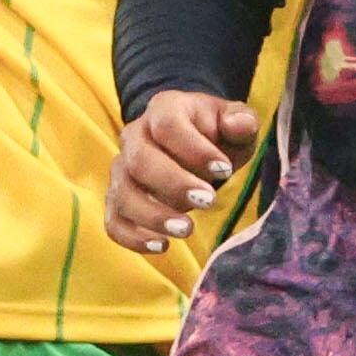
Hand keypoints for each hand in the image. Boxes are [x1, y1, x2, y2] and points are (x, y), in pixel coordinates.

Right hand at [105, 90, 260, 255]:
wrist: (193, 144)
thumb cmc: (216, 134)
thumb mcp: (235, 121)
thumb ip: (241, 120)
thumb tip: (239, 125)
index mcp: (164, 110)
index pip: (168, 125)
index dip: (194, 149)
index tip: (224, 170)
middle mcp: (135, 137)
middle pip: (140, 160)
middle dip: (173, 184)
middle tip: (208, 201)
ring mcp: (122, 170)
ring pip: (123, 193)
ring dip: (153, 215)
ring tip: (187, 229)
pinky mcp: (118, 200)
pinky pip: (114, 221)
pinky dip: (132, 237)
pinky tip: (162, 246)